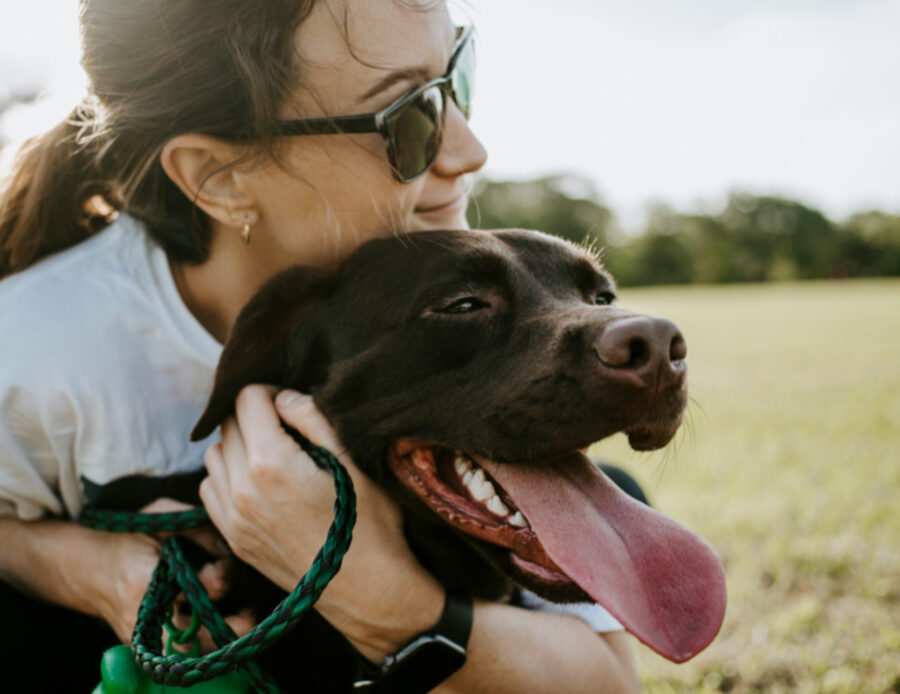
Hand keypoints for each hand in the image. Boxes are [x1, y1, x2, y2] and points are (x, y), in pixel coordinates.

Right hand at [96, 498, 252, 651]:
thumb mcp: (161, 517)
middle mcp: (142, 616)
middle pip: (190, 637)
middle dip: (224, 626)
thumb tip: (229, 547)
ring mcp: (142, 637)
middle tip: (250, 613)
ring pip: (188, 652)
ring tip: (246, 619)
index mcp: (143, 580)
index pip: (189, 588)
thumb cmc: (131, 536)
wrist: (89, 568)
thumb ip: (197, 529)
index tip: (225, 567)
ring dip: (219, 638)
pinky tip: (225, 624)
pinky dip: (205, 641)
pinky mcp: (146, 646)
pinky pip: (180, 652)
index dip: (215, 579)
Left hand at [200, 385, 443, 660]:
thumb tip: (283, 397)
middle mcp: (242, 488)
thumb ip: (312, 419)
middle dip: (253, 416)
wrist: (367, 588)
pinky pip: (211, 489)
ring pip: (213, 455)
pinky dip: (227, 476)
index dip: (270, 391)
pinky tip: (258, 483)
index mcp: (271, 462)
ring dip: (237, 445)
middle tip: (285, 427)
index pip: (246, 399)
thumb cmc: (369, 522)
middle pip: (228, 424)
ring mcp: (233, 518)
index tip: (290, 404)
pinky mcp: (234, 539)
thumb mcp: (352, 460)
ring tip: (272, 454)